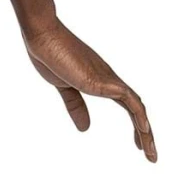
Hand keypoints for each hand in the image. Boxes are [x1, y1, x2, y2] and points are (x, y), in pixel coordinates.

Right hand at [24, 19, 155, 161]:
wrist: (44, 37)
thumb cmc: (51, 56)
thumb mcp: (64, 88)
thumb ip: (76, 106)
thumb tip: (85, 128)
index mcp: (102, 82)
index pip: (128, 106)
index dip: (136, 125)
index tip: (139, 145)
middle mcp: (110, 81)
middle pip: (137, 109)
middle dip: (146, 134)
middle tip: (151, 156)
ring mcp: (108, 80)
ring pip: (138, 108)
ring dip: (147, 131)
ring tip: (151, 154)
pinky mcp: (103, 82)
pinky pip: (131, 101)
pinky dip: (140, 116)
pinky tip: (145, 131)